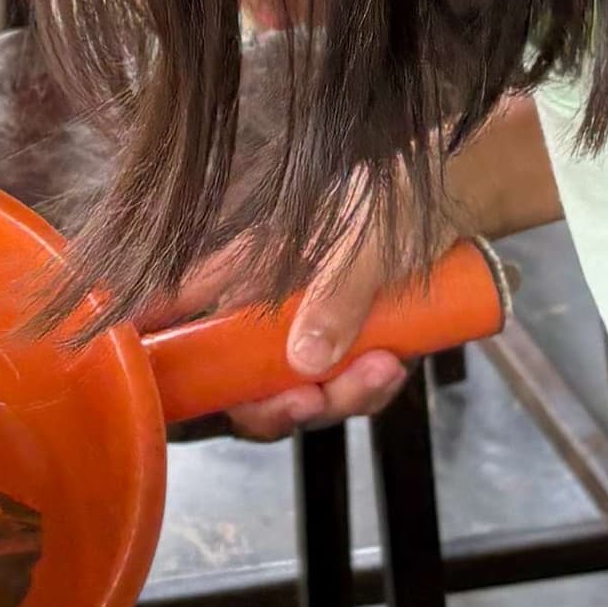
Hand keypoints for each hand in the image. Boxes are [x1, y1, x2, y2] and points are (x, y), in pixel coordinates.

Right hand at [161, 171, 421, 440]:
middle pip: (237, 382)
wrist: (464, 199)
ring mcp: (308, 331)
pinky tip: (395, 368)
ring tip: (382, 373)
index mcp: (246, 268)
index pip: (176, 308)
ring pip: (296, 393)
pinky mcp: (348, 348)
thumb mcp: (367, 242)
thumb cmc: (399, 200)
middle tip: (310, 403)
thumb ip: (336, 297)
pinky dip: (368, 390)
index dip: (150, 350)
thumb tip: (303, 363)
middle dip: (273, 407)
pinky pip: (344, 391)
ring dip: (337, 399)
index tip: (143, 384)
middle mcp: (266, 307)